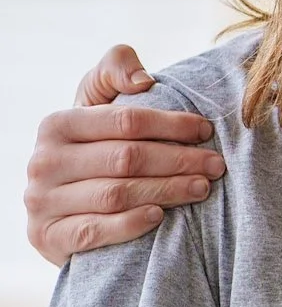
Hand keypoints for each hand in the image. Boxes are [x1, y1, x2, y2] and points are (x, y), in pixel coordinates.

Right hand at [25, 44, 225, 264]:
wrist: (62, 203)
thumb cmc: (93, 144)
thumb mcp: (97, 99)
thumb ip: (115, 68)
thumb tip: (142, 81)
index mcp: (57, 124)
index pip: (125, 121)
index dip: (171, 124)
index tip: (205, 130)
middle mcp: (44, 162)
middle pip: (126, 159)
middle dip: (179, 160)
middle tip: (215, 164)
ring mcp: (42, 202)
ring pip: (117, 195)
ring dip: (167, 190)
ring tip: (202, 187)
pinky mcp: (48, 237)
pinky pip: (96, 231)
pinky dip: (131, 224)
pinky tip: (161, 216)